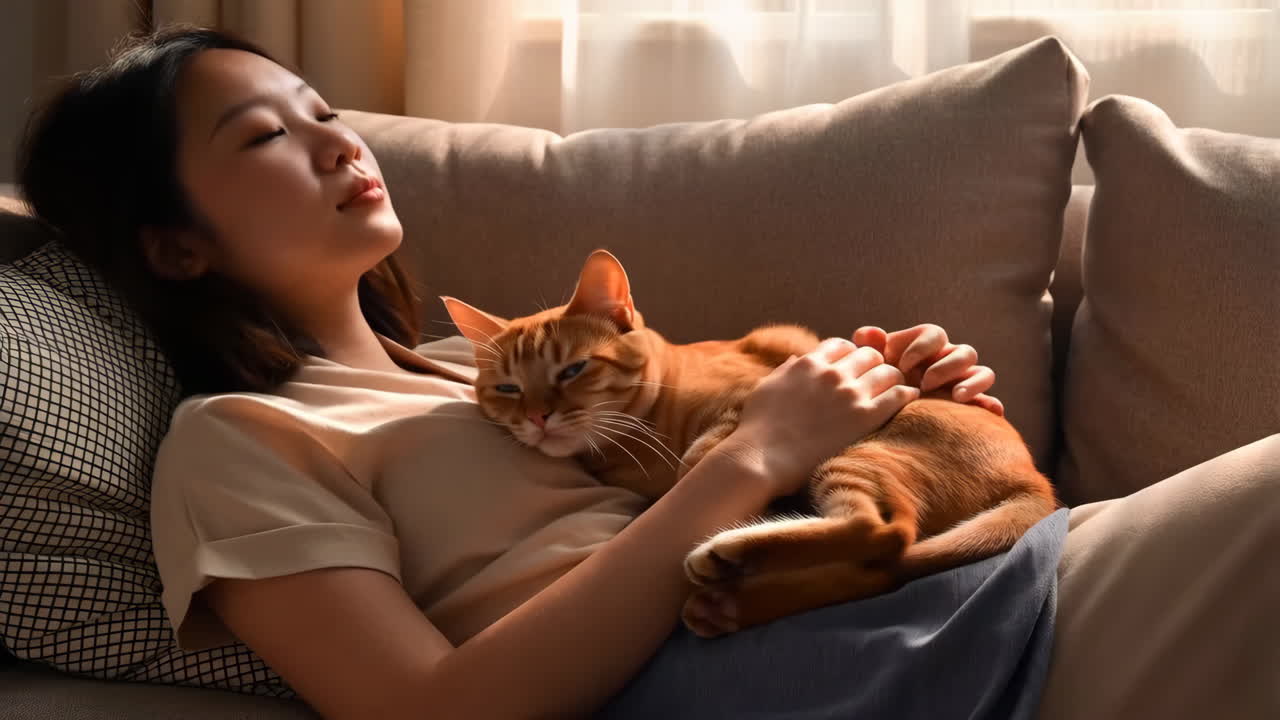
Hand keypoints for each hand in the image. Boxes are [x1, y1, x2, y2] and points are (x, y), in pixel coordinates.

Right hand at [725, 338, 918, 496]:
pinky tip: (905, 401)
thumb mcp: (766, 388)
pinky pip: (899, 395)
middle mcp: (832, 373)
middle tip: (873, 384)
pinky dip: (905, 394)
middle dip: (872, 367)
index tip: (851, 372)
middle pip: (869, 355)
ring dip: (890, 380)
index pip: (842, 345)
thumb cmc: (757, 428)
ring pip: (889, 371)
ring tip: (889, 394)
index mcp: (808, 364)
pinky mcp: (865, 418)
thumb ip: (786, 371)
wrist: (761, 460)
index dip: (849, 357)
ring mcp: (850, 394)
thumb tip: (797, 360)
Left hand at [852, 324, 1003, 415]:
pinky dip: (991, 405)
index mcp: (927, 346)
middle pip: (964, 352)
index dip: (921, 347)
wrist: (880, 411)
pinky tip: (991, 413)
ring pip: (983, 373)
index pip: (935, 335)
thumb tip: (869, 334)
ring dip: (973, 382)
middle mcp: (948, 361)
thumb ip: (868, 346)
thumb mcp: (870, 365)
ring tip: (955, 397)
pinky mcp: (968, 405)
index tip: (902, 365)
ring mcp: (961, 383)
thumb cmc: (876, 382)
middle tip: (924, 384)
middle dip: (946, 367)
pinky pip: (988, 402)